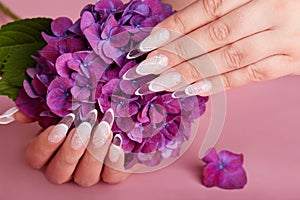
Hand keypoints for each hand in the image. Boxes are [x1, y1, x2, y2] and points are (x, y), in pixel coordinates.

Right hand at [13, 109, 128, 185]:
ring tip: (104, 130)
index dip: (46, 144)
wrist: (113, 111)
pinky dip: (114, 162)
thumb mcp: (64, 104)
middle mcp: (67, 166)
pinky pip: (112, 177)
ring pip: (85, 177)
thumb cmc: (85, 107)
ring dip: (94, 154)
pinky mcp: (112, 172)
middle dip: (71, 151)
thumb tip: (22, 116)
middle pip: (59, 172)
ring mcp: (89, 172)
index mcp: (49, 150)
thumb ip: (42, 109)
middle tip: (85, 128)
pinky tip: (117, 143)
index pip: (36, 158)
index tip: (63, 124)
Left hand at [124, 0, 299, 96]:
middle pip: (216, 35)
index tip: (151, 42)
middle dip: (179, 53)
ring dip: (195, 71)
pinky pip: (254, 74)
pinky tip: (198, 88)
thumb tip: (179, 25)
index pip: (209, 7)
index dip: (178, 26)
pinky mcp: (295, 60)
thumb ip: (222, 5)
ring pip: (232, 57)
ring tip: (167, 82)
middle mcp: (273, 9)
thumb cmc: (281, 0)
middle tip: (152, 67)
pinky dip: (224, 82)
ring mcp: (286, 37)